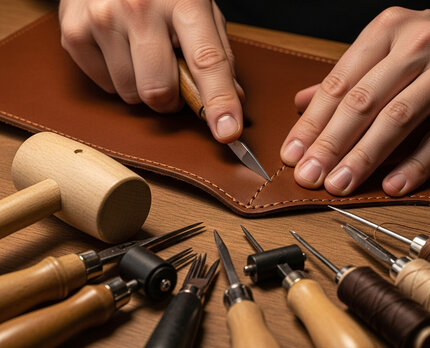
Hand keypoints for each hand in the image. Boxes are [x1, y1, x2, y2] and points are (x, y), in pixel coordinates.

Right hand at [59, 0, 242, 142]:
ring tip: (141, 53)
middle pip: (159, 91)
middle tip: (170, 79)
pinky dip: (117, 77)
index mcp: (183, 1)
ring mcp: (102, 19)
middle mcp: (139, 8)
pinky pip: (106, 87)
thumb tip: (234, 99)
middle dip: (170, 99)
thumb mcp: (199, 8)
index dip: (220, 100)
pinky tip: (119, 48)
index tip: (228, 132)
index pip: (207, 61)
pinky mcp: (74, 33)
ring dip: (141, 87)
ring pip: (130, 94)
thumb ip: (217, 52)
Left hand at [281, 6, 429, 195]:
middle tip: (308, 175)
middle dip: (329, 144)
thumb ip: (348, 76)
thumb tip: (302, 101)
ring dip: (364, 158)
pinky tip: (392, 185)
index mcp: (388, 31)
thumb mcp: (392, 48)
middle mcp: (417, 45)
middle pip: (362, 102)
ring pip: (397, 120)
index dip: (312, 123)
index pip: (338, 83)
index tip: (292, 153)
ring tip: (340, 184)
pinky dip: (416, 165)